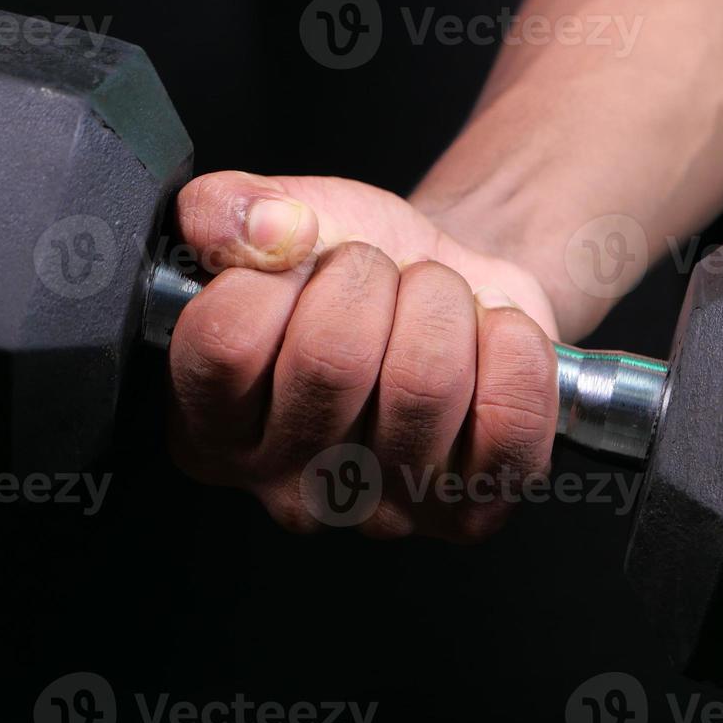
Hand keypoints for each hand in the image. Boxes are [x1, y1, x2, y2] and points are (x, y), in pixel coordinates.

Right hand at [165, 171, 560, 541]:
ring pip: (425, 381)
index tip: (300, 264)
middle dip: (369, 278)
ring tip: (431, 307)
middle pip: (331, 358)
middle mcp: (283, 489)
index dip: (276, 274)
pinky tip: (488, 339)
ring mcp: (380, 514)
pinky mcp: (470, 513)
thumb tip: (263, 230)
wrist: (449, 290)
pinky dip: (512, 345)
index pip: (226, 343)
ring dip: (441, 304)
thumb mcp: (276, 216)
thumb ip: (224, 209)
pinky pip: (509, 416)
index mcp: (210, 428)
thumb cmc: (352, 270)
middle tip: (377, 279)